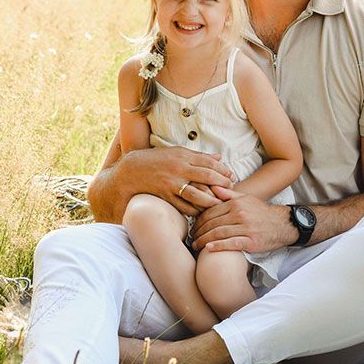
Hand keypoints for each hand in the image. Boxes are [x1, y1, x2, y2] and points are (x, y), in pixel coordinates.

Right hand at [119, 147, 234, 217]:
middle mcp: (178, 170)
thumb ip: (199, 156)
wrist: (130, 171)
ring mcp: (171, 185)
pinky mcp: (165, 197)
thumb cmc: (156, 159)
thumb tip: (219, 157)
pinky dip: (194, 210)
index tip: (232, 176)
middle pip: (206, 177)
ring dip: (210, 201)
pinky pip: (183, 207)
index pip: (209, 164)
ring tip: (219, 203)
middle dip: (221, 184)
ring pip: (197, 195)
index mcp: (183, 157)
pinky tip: (202, 211)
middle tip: (231, 190)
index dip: (223, 171)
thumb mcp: (177, 152)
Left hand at [190, 187, 297, 252]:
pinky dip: (218, 246)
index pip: (211, 212)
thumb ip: (228, 194)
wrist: (282, 224)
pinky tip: (208, 249)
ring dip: (204, 240)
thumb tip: (211, 187)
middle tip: (191, 238)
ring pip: (219, 233)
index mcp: (236, 204)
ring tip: (195, 245)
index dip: (198, 220)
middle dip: (198, 231)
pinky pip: (231, 243)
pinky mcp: (251, 241)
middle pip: (212, 223)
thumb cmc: (261, 212)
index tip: (192, 227)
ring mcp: (246, 228)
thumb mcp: (246, 199)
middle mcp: (240, 214)